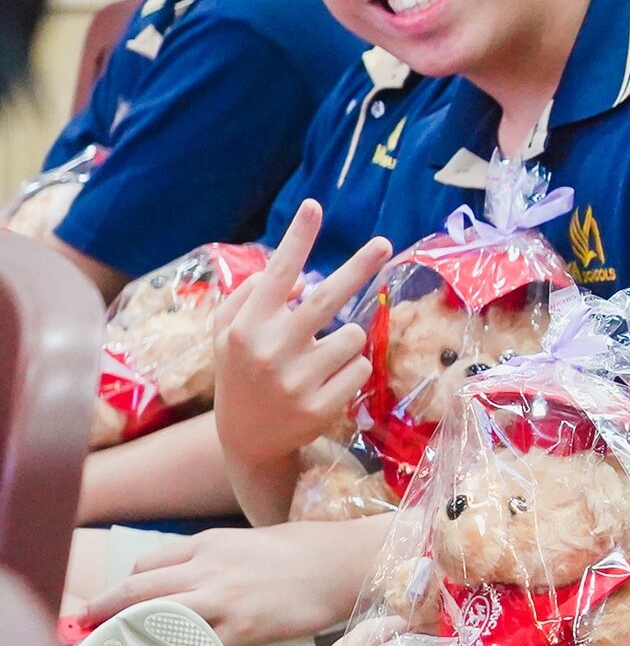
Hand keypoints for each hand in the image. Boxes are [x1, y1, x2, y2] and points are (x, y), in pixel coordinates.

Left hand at [82, 517, 383, 645]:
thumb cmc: (307, 550)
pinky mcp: (243, 627)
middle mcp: (207, 567)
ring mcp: (223, 598)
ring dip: (121, 639)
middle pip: (136, 590)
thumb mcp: (251, 543)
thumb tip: (193, 582)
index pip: (147, 566)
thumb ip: (216, 560)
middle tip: (78, 637)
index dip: (122, 591)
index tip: (108, 612)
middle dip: (100, 614)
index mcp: (209, 543)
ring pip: (153, 617)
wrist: (346, 562)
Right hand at [213, 200, 390, 469]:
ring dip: (345, 340)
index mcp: (247, 326)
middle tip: (384, 242)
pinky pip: (361, 368)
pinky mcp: (320, 406)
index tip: (315, 205)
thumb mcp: (229, 333)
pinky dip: (351, 370)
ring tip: (319, 359)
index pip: (277, 273)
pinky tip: (326, 383)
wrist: (246, 440)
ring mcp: (296, 380)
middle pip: (328, 299)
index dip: (298, 239)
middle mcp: (270, 349)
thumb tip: (301, 277)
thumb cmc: (242, 372)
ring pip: (353, 336)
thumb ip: (251, 297)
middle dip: (359, 267)